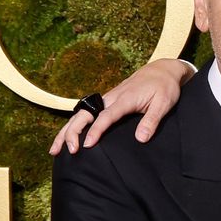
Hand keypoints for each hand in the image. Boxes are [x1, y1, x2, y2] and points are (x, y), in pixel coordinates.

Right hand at [48, 58, 194, 154]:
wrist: (163, 70)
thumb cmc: (165, 87)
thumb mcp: (164, 104)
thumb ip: (152, 121)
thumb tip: (141, 139)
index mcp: (125, 99)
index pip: (106, 116)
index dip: (96, 130)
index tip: (87, 145)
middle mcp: (112, 98)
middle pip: (85, 114)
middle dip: (73, 132)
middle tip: (68, 151)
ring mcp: (107, 98)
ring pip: (81, 114)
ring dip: (67, 130)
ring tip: (55, 149)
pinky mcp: (108, 101)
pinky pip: (86, 113)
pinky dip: (74, 125)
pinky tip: (67, 137)